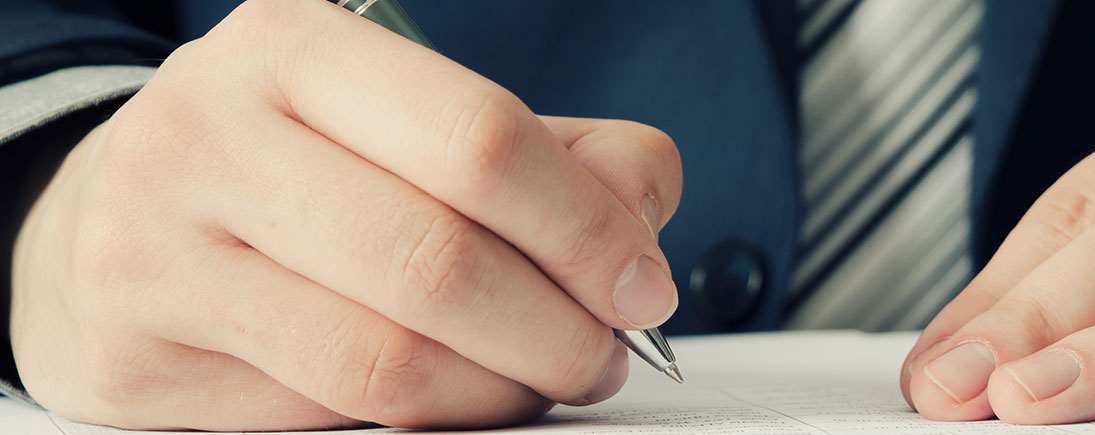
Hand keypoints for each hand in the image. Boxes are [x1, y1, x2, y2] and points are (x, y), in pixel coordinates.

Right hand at [8, 0, 680, 429]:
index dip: (587, 230)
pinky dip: (420, 424)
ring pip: (382, 365)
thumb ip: (560, 154)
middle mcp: (206, 138)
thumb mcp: (419, 115)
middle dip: (557, 332)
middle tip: (600, 354)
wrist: (111, 215)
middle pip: (436, 264)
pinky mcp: (140, 365)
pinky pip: (322, 421)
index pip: (479, 141)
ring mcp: (154, 255)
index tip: (641, 285)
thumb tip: (639, 232)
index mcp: (294, 50)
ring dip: (497, 394)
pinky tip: (447, 398)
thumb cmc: (299, 164)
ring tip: (535, 383)